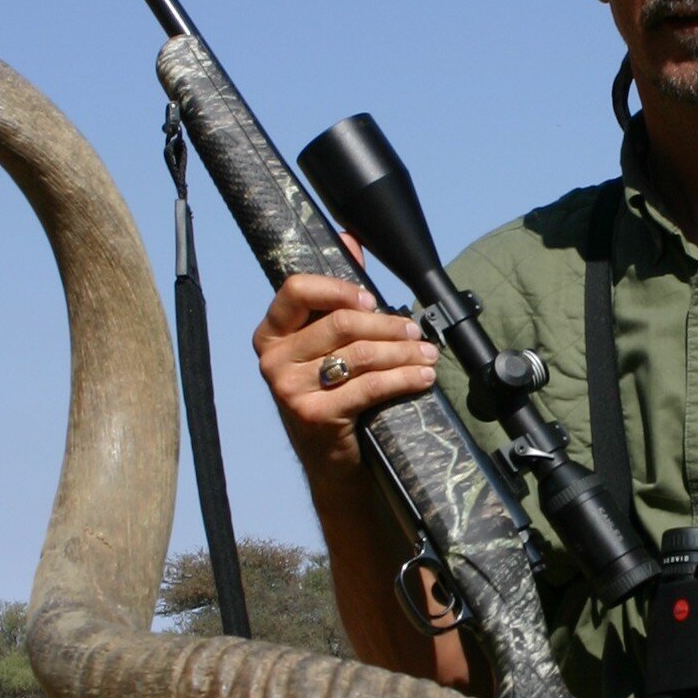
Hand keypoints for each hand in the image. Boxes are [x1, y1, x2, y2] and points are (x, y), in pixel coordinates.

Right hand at [252, 268, 435, 479]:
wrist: (328, 460)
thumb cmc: (330, 392)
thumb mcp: (326, 344)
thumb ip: (336, 293)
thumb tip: (349, 237)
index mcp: (270, 334)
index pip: (296, 290)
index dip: (338, 289)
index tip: (370, 300)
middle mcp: (273, 360)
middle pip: (340, 324)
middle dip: (388, 326)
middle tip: (415, 333)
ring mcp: (289, 389)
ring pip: (360, 355)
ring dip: (403, 353)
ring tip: (427, 354)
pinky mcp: (315, 415)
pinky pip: (370, 386)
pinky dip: (404, 378)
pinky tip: (423, 376)